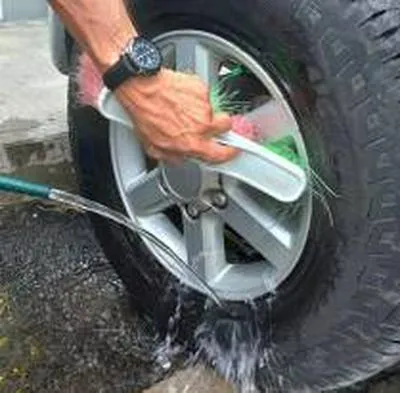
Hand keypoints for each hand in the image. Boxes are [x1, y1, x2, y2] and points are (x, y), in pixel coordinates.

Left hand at [114, 69, 238, 163]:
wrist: (141, 89)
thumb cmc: (145, 115)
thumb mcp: (154, 147)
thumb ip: (173, 156)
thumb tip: (180, 158)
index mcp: (193, 144)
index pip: (221, 154)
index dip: (230, 153)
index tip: (232, 149)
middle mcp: (202, 126)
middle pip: (227, 126)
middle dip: (222, 126)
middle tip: (210, 123)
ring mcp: (203, 106)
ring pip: (213, 108)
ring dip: (203, 109)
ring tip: (185, 107)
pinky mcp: (201, 89)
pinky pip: (204, 93)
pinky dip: (194, 95)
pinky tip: (180, 96)